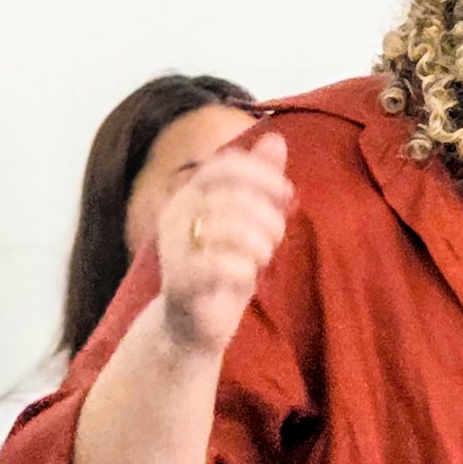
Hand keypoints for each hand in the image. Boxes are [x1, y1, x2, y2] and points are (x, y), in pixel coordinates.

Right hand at [157, 133, 290, 355]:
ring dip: (261, 243)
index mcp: (191, 194)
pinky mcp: (180, 283)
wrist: (194, 324)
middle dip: (269, 217)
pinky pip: (221, 265)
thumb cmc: (224, 267)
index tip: (287, 194)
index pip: (226, 164)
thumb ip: (261, 181)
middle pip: (235, 196)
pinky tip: (248, 277)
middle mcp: (176, 214)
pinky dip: (245, 270)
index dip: (262, 174)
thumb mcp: (249, 220)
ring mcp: (175, 248)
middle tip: (276, 238)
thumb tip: (276, 138)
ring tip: (262, 258)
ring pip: (231, 228)